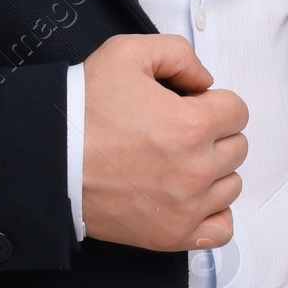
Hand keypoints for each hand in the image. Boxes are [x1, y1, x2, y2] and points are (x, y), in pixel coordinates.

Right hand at [80, 33, 248, 251]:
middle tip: (176, 129)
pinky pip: (221, 228)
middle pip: (236, 147)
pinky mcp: (172, 235)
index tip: (187, 104)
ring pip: (230, 184)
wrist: (50, 159)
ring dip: (212, 169)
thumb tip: (204, 81)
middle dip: (213, 132)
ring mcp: (185, 207)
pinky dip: (213, 211)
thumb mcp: (127, 52)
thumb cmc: (84, 108)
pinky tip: (190, 195)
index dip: (211, 101)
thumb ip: (178, 54)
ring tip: (176, 159)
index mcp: (190, 124)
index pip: (237, 111)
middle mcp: (195, 169)